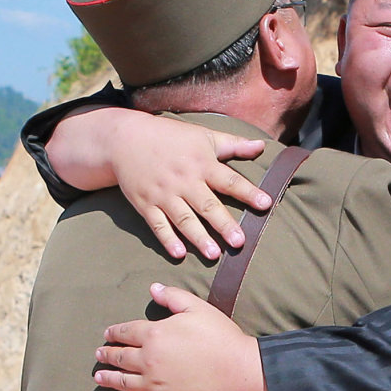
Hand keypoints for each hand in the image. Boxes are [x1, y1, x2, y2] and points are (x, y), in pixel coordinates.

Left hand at [94, 284, 272, 390]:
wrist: (238, 372)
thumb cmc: (220, 337)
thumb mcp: (197, 308)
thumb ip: (172, 296)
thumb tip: (153, 288)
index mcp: (155, 334)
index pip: (127, 332)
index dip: (114, 332)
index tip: (107, 334)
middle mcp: (149, 360)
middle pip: (120, 357)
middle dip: (107, 354)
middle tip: (98, 354)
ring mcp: (155, 384)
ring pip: (123, 381)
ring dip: (108, 378)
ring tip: (99, 377)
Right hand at [110, 113, 271, 260]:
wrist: (125, 139)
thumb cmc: (170, 137)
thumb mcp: (203, 135)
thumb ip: (233, 144)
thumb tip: (261, 145)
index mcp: (201, 163)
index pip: (229, 180)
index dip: (248, 192)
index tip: (265, 204)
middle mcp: (183, 180)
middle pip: (207, 205)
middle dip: (223, 224)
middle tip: (239, 242)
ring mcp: (163, 194)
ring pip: (183, 219)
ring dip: (198, 237)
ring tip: (214, 255)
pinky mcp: (145, 204)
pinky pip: (157, 225)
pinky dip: (167, 240)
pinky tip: (179, 254)